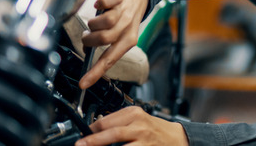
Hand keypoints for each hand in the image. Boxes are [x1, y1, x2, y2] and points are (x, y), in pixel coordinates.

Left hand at [74, 107, 188, 145]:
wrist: (175, 138)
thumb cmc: (153, 129)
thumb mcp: (137, 119)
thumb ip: (117, 122)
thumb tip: (94, 130)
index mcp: (134, 113)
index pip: (106, 120)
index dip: (90, 129)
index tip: (81, 135)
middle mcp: (140, 125)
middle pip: (112, 133)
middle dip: (93, 141)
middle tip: (80, 145)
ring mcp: (144, 139)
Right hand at [79, 0, 148, 88]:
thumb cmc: (127, 15)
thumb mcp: (123, 33)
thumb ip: (107, 42)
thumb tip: (87, 50)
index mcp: (128, 40)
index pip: (110, 59)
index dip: (95, 72)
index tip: (83, 83)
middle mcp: (127, 27)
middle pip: (104, 39)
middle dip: (90, 39)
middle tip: (87, 36)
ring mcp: (124, 11)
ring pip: (105, 21)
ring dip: (93, 23)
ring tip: (94, 22)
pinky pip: (106, 2)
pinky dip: (100, 3)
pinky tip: (99, 5)